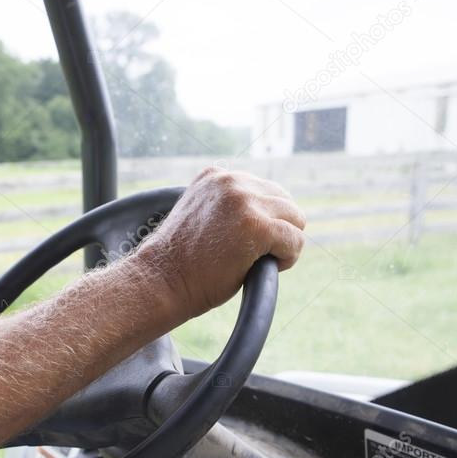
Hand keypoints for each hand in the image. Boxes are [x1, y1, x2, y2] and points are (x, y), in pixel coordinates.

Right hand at [133, 166, 305, 320]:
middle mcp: (231, 181)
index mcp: (216, 175)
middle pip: (284, 202)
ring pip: (295, 220)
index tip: (239, 242)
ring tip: (255, 262)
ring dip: (283, 244)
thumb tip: (267, 212)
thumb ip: (227, 207)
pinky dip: (287, 258)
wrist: (161, 282)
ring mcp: (244, 201)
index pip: (264, 190)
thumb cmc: (180, 262)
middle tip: (250, 255)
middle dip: (276, 230)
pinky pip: (294, 240)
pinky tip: (262, 268)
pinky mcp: (257, 226)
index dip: (260, 220)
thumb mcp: (201, 217)